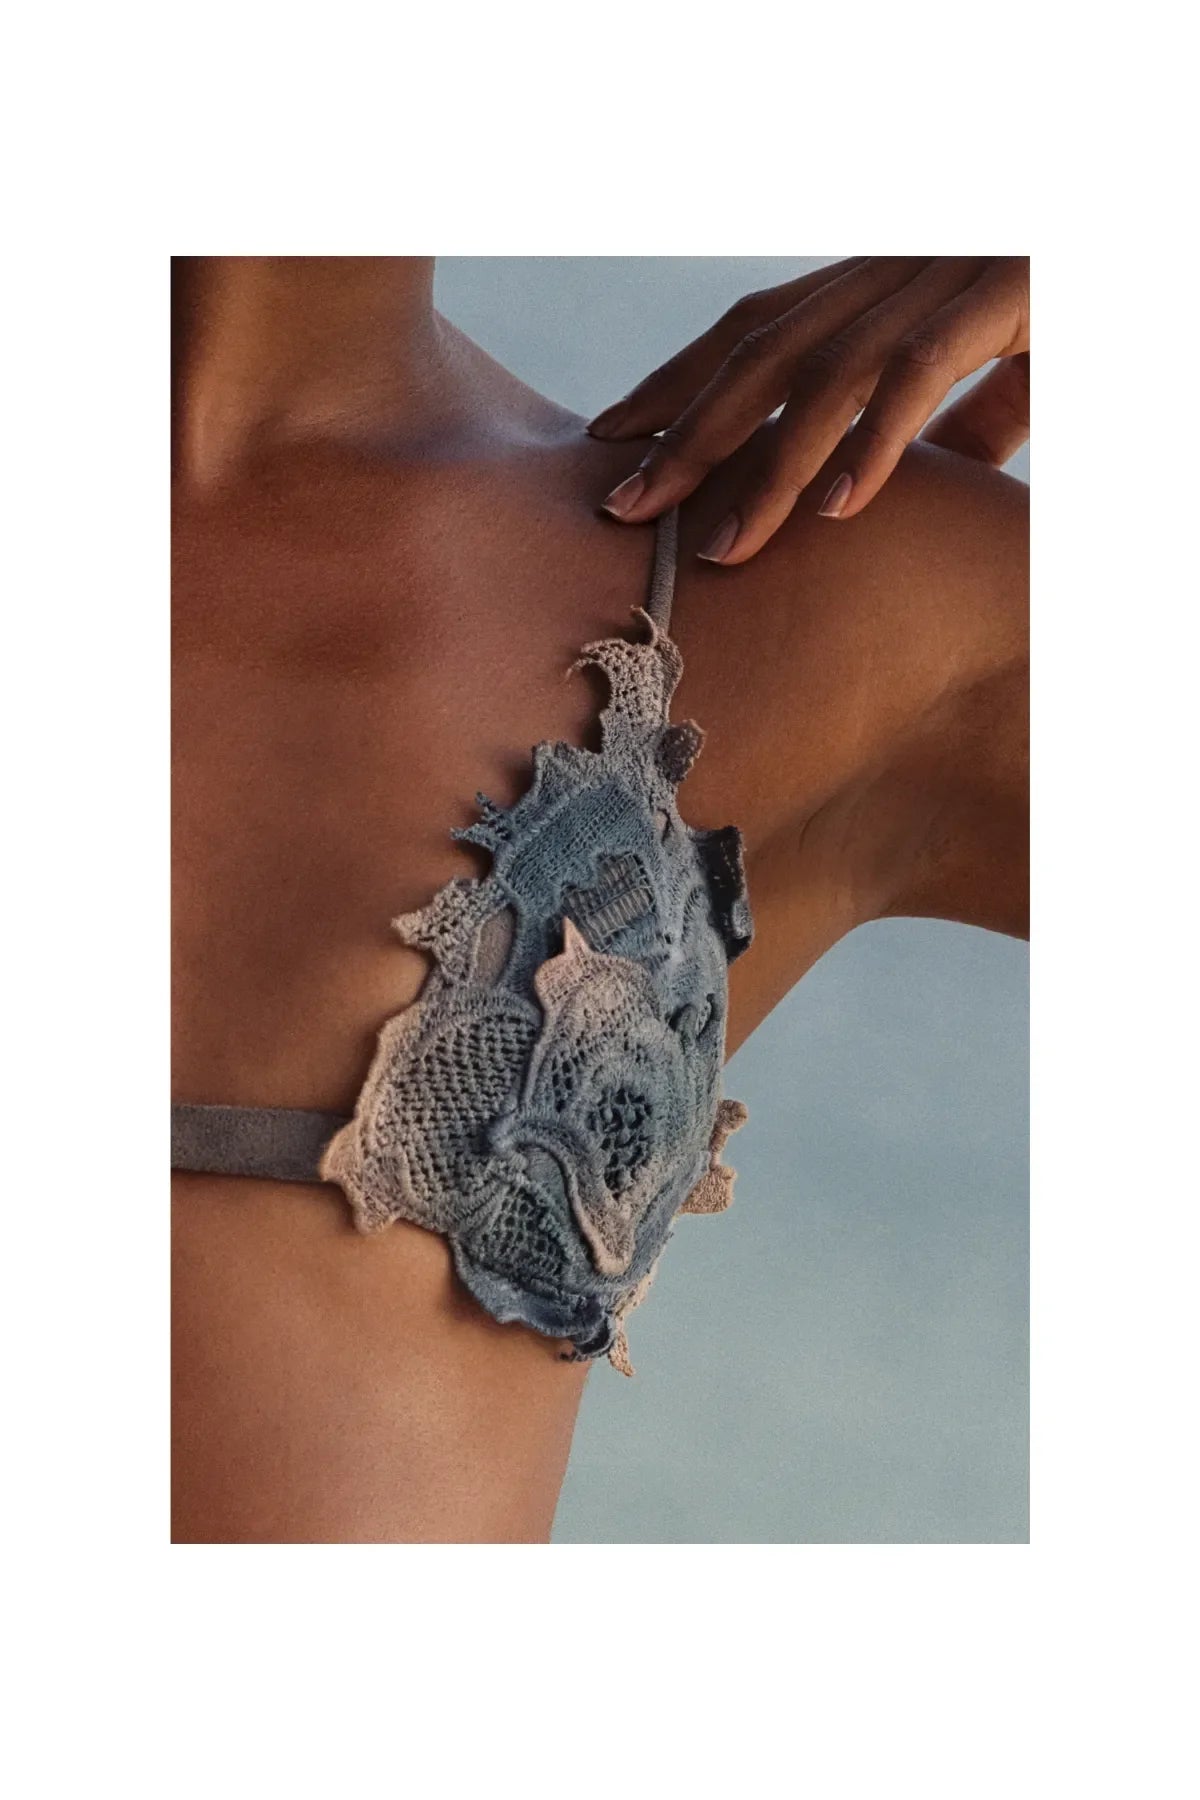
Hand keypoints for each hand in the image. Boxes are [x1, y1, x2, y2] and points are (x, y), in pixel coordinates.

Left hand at [591, 257, 1028, 563]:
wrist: (1136, 212)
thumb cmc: (1069, 285)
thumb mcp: (1012, 360)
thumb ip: (967, 418)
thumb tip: (928, 482)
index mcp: (880, 280)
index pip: (757, 329)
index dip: (680, 380)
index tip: (616, 438)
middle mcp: (891, 271)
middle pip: (762, 353)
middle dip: (685, 432)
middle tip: (621, 506)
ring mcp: (940, 280)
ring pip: (826, 374)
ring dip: (763, 464)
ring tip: (718, 545)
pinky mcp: (1002, 297)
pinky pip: (923, 375)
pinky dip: (874, 443)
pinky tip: (831, 509)